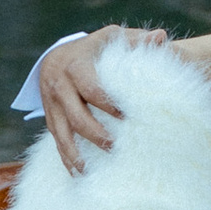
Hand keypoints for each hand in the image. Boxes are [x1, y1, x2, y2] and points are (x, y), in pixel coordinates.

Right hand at [34, 24, 146, 173]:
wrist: (55, 55)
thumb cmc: (93, 48)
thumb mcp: (112, 38)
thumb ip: (136, 40)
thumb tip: (161, 37)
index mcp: (76, 66)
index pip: (93, 89)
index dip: (110, 105)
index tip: (129, 117)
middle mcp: (59, 86)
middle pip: (77, 116)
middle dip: (95, 134)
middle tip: (115, 148)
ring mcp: (51, 104)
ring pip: (62, 133)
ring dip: (75, 153)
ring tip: (90, 170)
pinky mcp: (49, 117)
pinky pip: (56, 140)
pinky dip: (65, 157)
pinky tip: (77, 173)